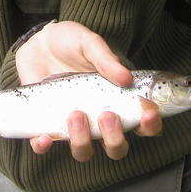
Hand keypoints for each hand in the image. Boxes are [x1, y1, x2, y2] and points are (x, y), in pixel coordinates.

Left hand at [15, 21, 161, 160]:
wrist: (39, 41)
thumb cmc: (71, 42)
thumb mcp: (89, 43)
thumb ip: (106, 59)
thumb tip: (126, 78)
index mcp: (116, 100)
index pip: (142, 123)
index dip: (150, 125)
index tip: (149, 114)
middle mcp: (97, 118)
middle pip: (116, 147)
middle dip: (114, 138)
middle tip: (107, 115)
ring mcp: (72, 124)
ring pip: (84, 151)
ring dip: (82, 141)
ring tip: (75, 114)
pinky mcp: (46, 124)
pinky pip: (45, 146)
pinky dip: (44, 147)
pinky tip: (44, 138)